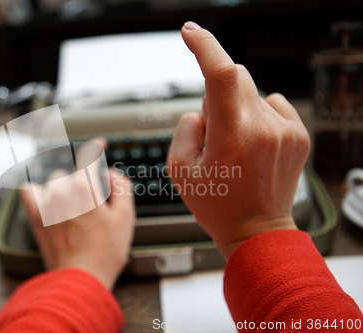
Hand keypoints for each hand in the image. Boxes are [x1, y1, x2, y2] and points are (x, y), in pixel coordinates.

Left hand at [20, 138, 135, 289]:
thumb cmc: (103, 253)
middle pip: (74, 174)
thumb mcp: (125, 218)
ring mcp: (46, 202)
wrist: (80, 278)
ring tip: (75, 209)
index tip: (101, 144)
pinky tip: (45, 197)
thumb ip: (122, 188)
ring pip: (56, 182)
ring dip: (66, 188)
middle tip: (96, 204)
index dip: (97, 146)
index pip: (89, 155)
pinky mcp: (34, 216)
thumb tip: (111, 175)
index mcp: (86, 188)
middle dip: (86, 183)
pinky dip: (36, 190)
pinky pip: (28, 191)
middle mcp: (62, 190)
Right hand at [167, 22, 309, 259]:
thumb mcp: (180, 170)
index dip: (205, 46)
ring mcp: (285, 131)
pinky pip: (272, 103)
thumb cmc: (218, 205)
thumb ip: (185, 128)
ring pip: (251, 92)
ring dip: (235, 108)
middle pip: (235, 78)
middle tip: (213, 131)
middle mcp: (263, 129)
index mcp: (232, 137)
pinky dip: (256, 114)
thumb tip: (202, 109)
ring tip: (235, 145)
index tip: (190, 32)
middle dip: (216, 95)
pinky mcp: (299, 135)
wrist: (257, 230)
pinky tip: (253, 142)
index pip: (222, 74)